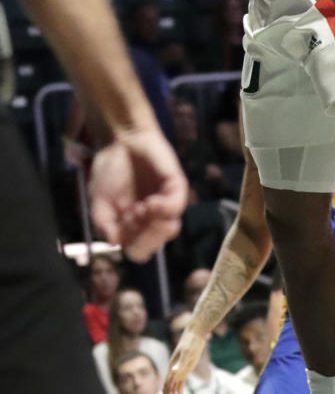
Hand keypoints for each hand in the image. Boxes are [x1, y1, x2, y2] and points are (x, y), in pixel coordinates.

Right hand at [88, 125, 187, 262]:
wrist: (120, 142)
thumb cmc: (109, 171)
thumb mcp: (99, 202)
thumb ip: (104, 223)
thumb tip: (115, 244)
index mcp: (135, 226)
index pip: (139, 251)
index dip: (131, 244)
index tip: (121, 225)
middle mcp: (153, 219)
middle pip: (155, 246)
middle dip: (142, 237)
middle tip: (131, 215)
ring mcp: (166, 203)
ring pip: (169, 231)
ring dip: (152, 225)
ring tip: (141, 206)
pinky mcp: (176, 187)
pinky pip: (176, 207)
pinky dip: (163, 209)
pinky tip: (151, 202)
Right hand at [164, 325, 206, 393]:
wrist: (195, 334)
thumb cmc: (190, 342)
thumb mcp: (187, 352)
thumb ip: (181, 362)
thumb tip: (173, 371)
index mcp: (171, 369)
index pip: (167, 387)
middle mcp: (173, 371)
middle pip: (168, 391)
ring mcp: (179, 371)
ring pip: (173, 389)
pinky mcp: (185, 370)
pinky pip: (180, 385)